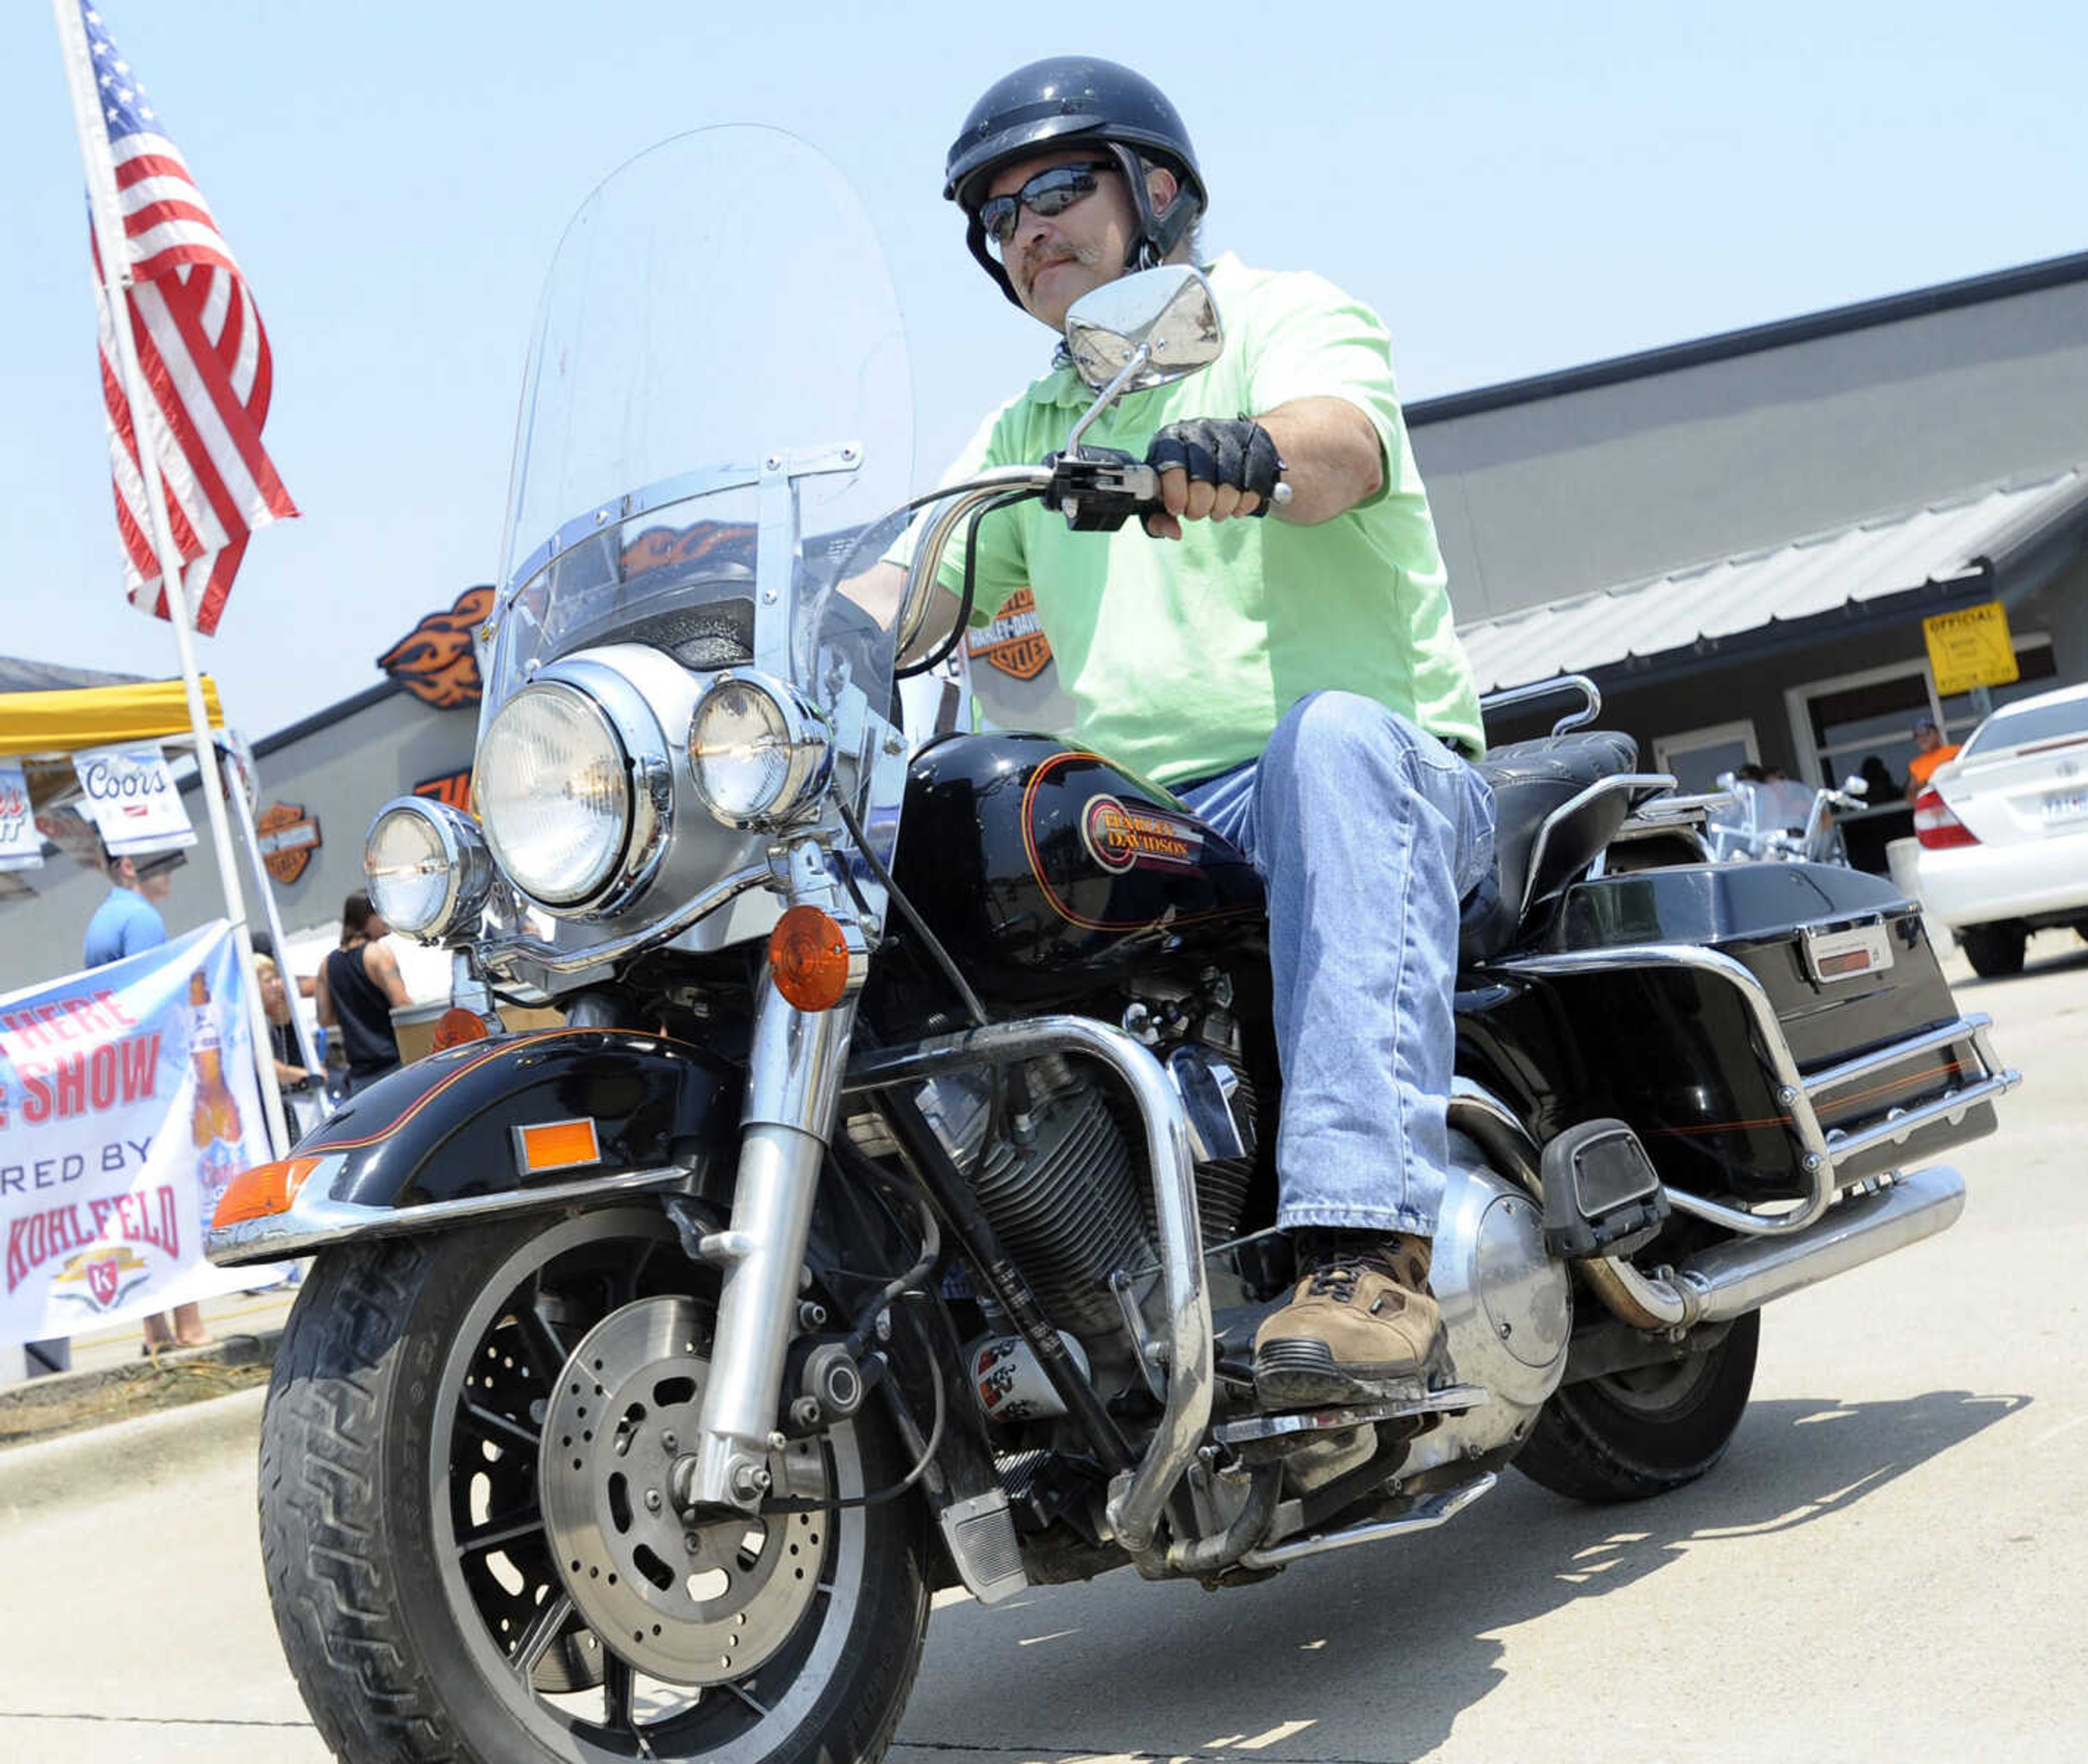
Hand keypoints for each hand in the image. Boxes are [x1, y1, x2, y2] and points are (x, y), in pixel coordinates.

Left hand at [1143, 418, 1284, 539]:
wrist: (1223, 448)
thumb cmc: (1185, 477)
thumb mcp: (1163, 494)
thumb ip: (1158, 517)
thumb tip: (1173, 532)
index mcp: (1170, 439)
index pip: (1172, 468)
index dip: (1176, 495)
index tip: (1177, 508)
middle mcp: (1200, 431)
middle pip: (1202, 481)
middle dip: (1199, 507)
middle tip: (1196, 512)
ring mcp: (1231, 435)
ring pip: (1230, 486)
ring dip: (1222, 508)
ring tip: (1216, 509)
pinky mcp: (1256, 445)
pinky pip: (1253, 485)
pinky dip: (1243, 503)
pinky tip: (1234, 505)